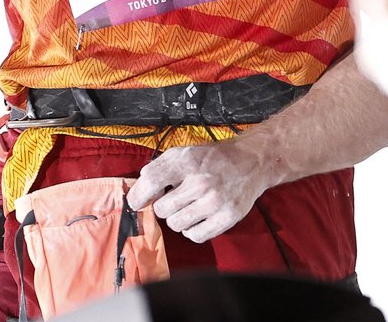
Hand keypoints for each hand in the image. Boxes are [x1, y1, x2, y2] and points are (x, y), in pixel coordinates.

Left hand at [127, 140, 266, 241]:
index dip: (138, 194)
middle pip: (162, 209)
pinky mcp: (227, 217)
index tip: (136, 202)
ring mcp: (215, 202)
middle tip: (175, 198)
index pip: (152, 180)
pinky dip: (192, 230)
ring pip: (176, 224)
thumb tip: (139, 188)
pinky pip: (195, 236)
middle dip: (163, 206)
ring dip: (177, 218)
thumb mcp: (185, 152)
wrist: (251, 161)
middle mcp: (201, 181)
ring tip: (188, 206)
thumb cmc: (213, 158)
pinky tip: (198, 217)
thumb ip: (160, 167)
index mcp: (188, 160)